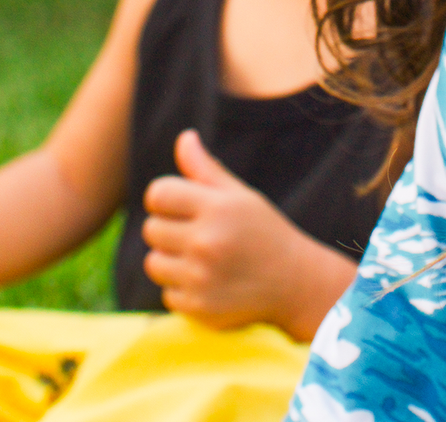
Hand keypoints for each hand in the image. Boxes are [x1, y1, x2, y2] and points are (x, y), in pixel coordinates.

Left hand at [141, 129, 356, 339]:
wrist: (294, 282)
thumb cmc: (264, 231)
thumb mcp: (240, 196)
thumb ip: (206, 169)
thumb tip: (184, 137)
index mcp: (218, 208)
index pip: (158, 194)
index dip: (165, 197)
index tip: (182, 204)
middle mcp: (207, 241)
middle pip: (151, 228)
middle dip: (168, 228)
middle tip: (197, 232)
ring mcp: (200, 277)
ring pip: (153, 262)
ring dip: (171, 259)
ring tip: (201, 257)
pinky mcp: (197, 307)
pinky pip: (167, 293)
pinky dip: (183, 288)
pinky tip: (210, 281)